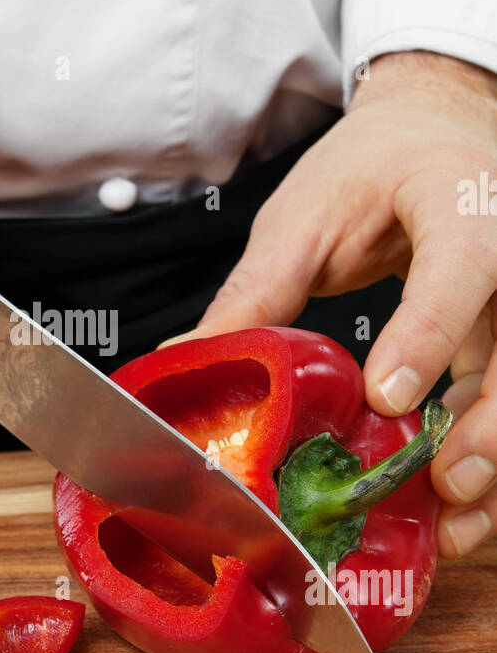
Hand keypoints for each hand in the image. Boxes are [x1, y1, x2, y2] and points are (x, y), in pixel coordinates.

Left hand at [164, 51, 496, 557]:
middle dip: (492, 425)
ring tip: (456, 522)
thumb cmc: (373, 164)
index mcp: (459, 199)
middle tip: (448, 485)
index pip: (461, 267)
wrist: (434, 130)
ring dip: (495, 456)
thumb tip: (185, 360)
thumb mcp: (305, 216)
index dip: (430, 335)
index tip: (388, 397)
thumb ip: (259, 291)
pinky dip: (484, 447)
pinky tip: (453, 500)